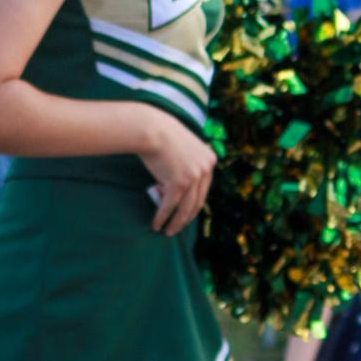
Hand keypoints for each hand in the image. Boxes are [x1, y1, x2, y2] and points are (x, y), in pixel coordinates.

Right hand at [136, 109, 215, 236]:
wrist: (151, 129)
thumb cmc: (162, 135)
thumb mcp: (184, 147)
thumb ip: (188, 162)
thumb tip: (180, 184)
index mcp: (210, 160)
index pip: (204, 189)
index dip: (194, 205)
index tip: (186, 214)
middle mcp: (206, 170)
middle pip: (197, 202)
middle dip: (186, 218)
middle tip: (177, 227)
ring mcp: (193, 177)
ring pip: (185, 208)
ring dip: (176, 223)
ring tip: (168, 232)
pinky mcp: (178, 183)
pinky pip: (170, 206)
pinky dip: (163, 217)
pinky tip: (157, 224)